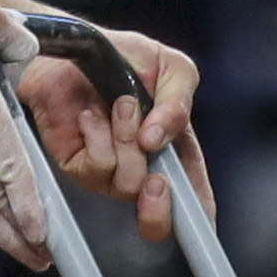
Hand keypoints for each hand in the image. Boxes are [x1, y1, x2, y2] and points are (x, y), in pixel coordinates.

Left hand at [35, 20, 203, 241]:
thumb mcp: (171, 68)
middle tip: (155, 166)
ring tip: (119, 106)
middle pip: (159, 218)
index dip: (199, 219)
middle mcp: (144, 168)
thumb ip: (179, 104)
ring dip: (126, 138)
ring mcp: (111, 171)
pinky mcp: (79, 166)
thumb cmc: (124, 57)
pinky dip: (98, 135)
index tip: (201, 227)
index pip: (193, 199)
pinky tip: (91, 115)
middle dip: (160, 202)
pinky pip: (98, 167)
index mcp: (175, 150)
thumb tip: (159, 140)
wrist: (74, 49)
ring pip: (128, 184)